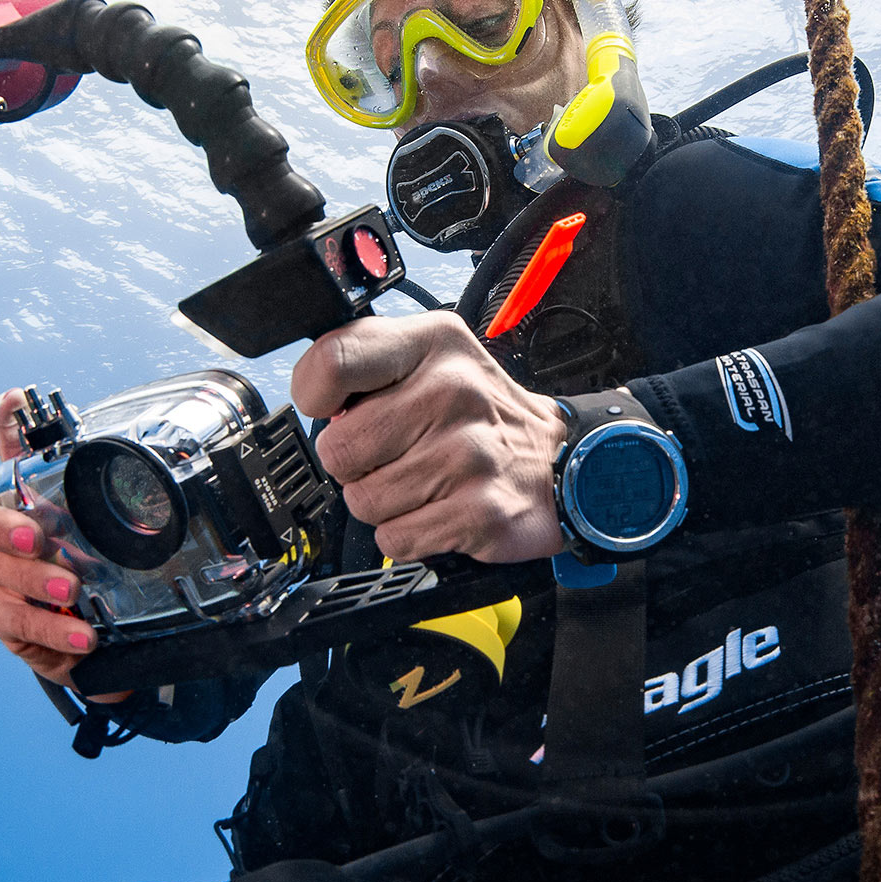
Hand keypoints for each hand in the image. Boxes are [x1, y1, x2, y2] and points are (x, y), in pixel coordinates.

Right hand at [0, 389, 130, 701]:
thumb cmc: (94, 574)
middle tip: (36, 537)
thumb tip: (154, 454)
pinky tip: (81, 636)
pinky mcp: (5, 622)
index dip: (4, 425)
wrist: (95, 639)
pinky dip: (48, 630)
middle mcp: (1, 537)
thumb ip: (120, 501)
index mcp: (27, 504)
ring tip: (73, 592)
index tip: (15, 401)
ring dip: (33, 582)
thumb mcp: (111, 537)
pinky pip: (9, 622)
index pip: (7, 455)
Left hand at [292, 312, 568, 563]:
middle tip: (394, 453)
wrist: (564, 460)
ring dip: (383, 502)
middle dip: (355, 463)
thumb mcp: (430, 357)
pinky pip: (394, 539)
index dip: (316, 396)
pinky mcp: (479, 511)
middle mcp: (453, 391)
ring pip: (362, 501)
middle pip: (338, 449)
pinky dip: (407, 534)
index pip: (334, 364)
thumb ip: (368, 363)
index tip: (335, 408)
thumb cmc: (482, 413)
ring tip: (422, 481)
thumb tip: (320, 404)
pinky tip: (437, 509)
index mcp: (433, 343)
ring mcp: (469, 454)